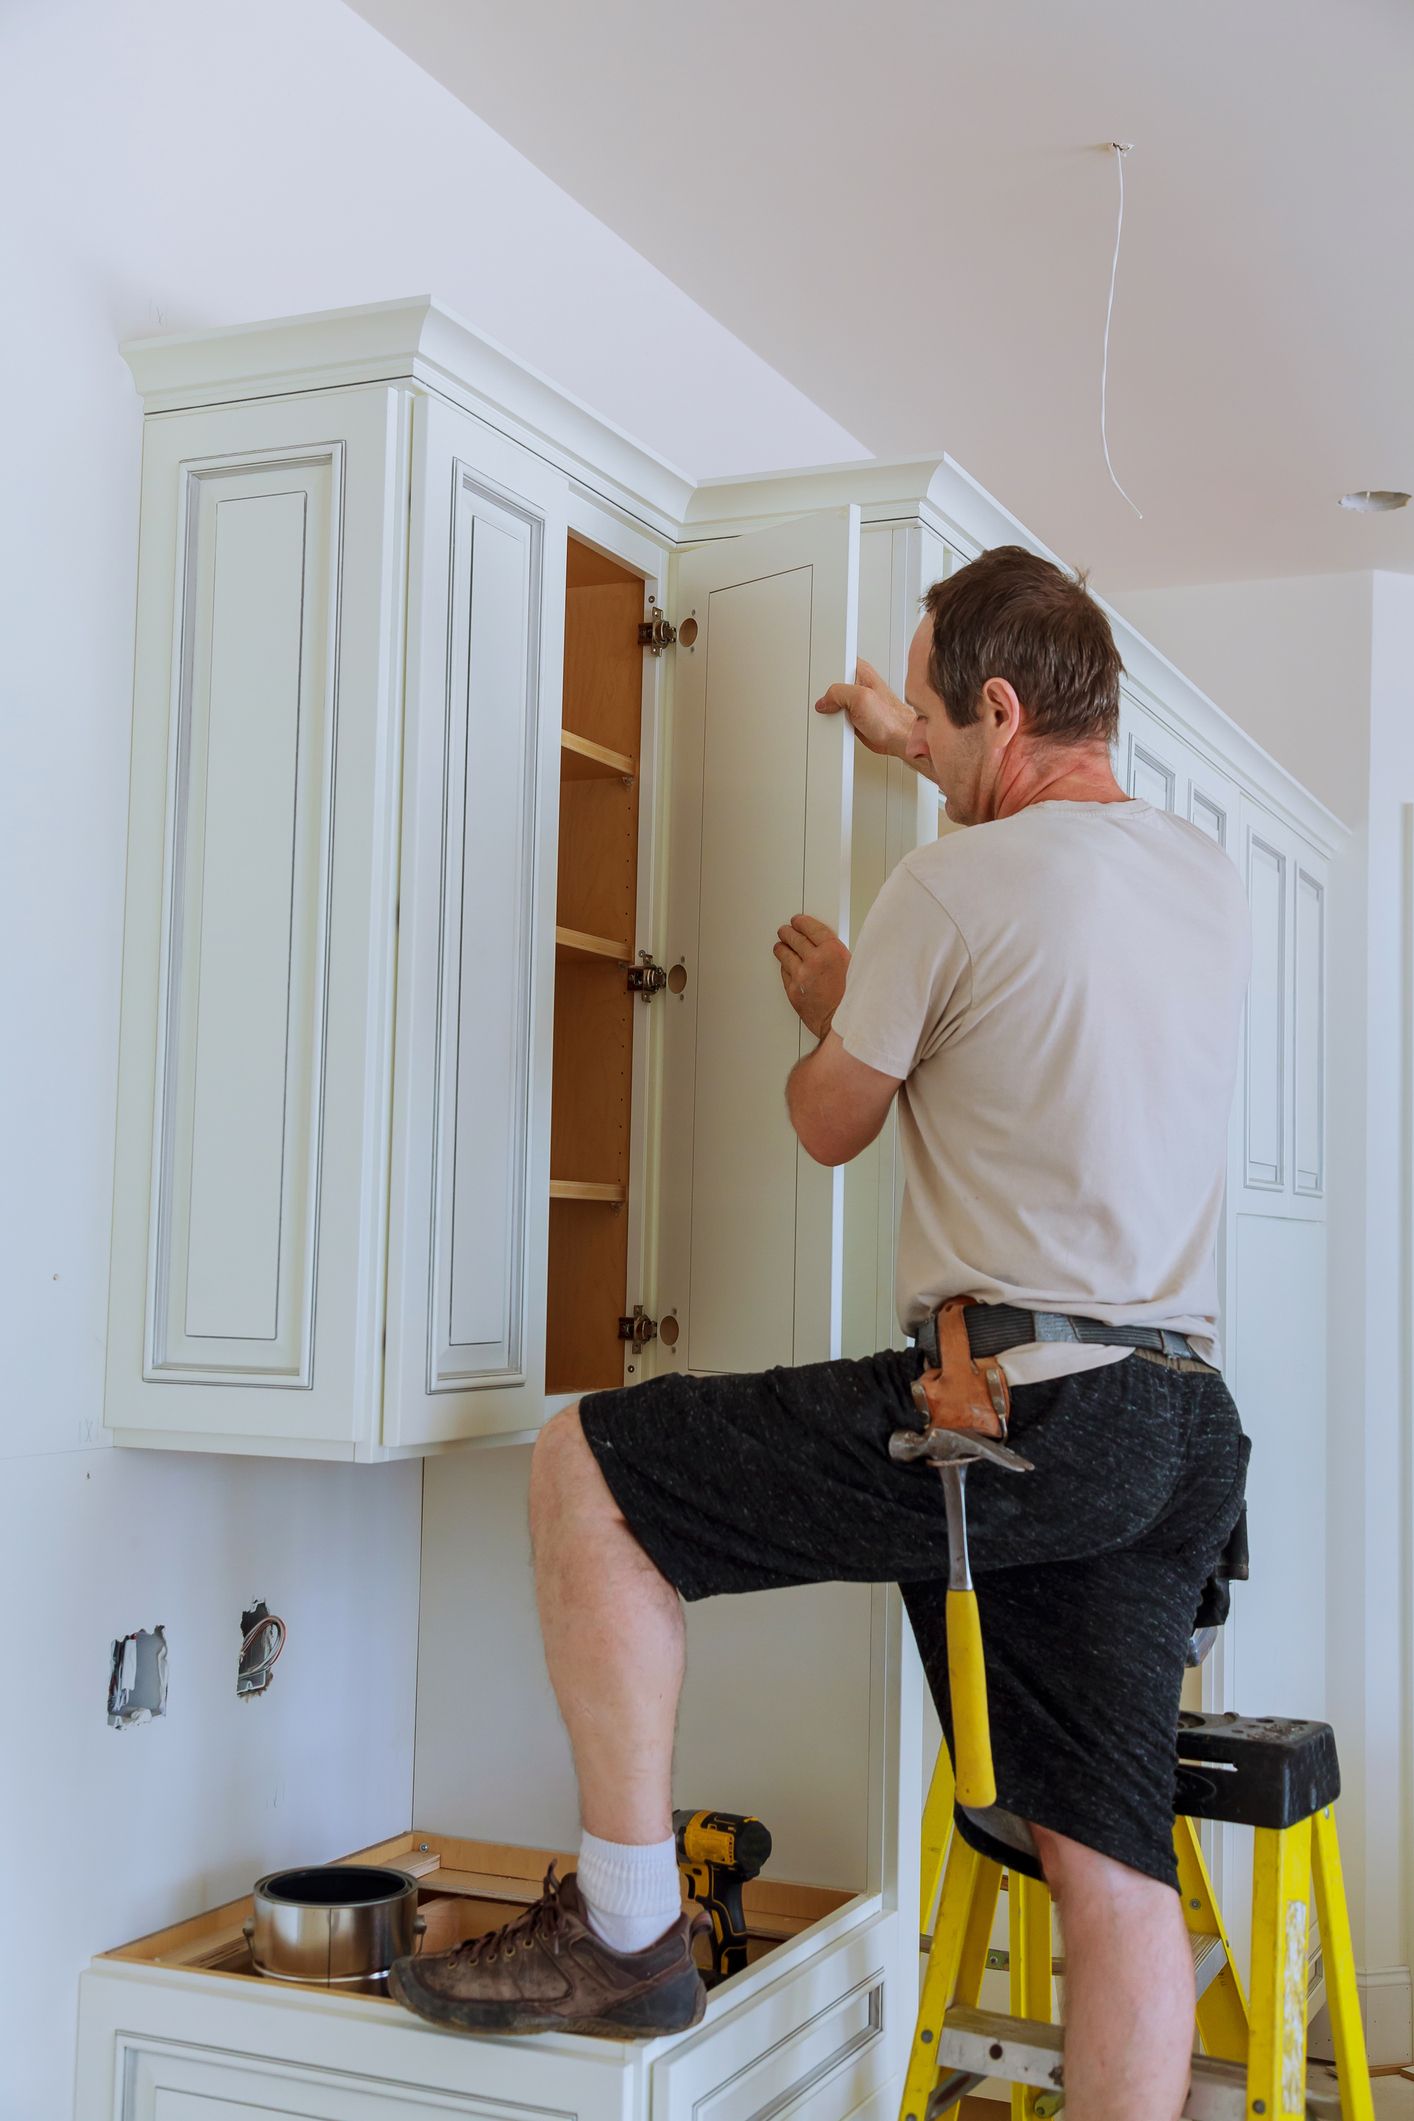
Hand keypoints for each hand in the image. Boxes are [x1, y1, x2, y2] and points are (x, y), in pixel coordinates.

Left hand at [774, 914, 849, 1038]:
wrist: (844, 1025)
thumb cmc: (853, 999)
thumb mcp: (854, 967)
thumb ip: (836, 953)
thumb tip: (823, 945)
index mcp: (833, 951)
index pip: (811, 928)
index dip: (802, 922)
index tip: (798, 921)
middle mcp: (814, 961)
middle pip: (794, 938)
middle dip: (788, 933)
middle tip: (786, 931)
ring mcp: (801, 977)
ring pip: (784, 954)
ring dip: (782, 948)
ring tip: (781, 946)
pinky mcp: (793, 991)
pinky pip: (784, 973)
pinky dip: (785, 967)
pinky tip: (787, 965)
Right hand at [814, 657, 911, 757]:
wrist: (899, 739)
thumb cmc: (890, 719)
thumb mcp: (861, 698)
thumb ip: (839, 693)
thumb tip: (824, 700)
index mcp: (862, 672)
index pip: (837, 664)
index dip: (827, 673)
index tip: (823, 685)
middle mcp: (858, 685)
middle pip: (832, 685)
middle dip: (827, 695)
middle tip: (831, 705)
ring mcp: (856, 701)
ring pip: (833, 702)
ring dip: (831, 710)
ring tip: (840, 717)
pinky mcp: (854, 715)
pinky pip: (838, 716)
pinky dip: (836, 721)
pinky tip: (841, 725)